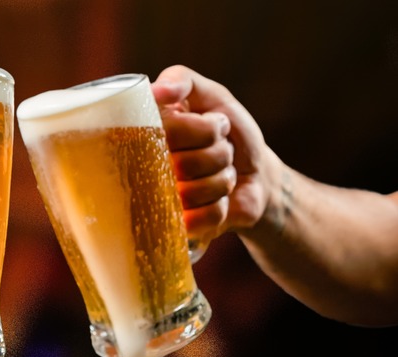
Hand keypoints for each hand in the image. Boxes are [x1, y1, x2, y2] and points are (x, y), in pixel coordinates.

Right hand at [152, 65, 273, 242]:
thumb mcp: (212, 96)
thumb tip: (155, 91)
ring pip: (195, 193)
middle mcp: (146, 169)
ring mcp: (161, 202)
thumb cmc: (231, 133)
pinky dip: (221, 207)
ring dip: (220, 180)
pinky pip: (203, 218)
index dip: (203, 130)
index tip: (217, 125)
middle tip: (220, 150)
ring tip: (219, 174)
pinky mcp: (180, 228)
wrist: (257, 177)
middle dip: (216, 154)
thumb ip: (183, 81)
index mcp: (147, 136)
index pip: (171, 132)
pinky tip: (218, 201)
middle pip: (185, 165)